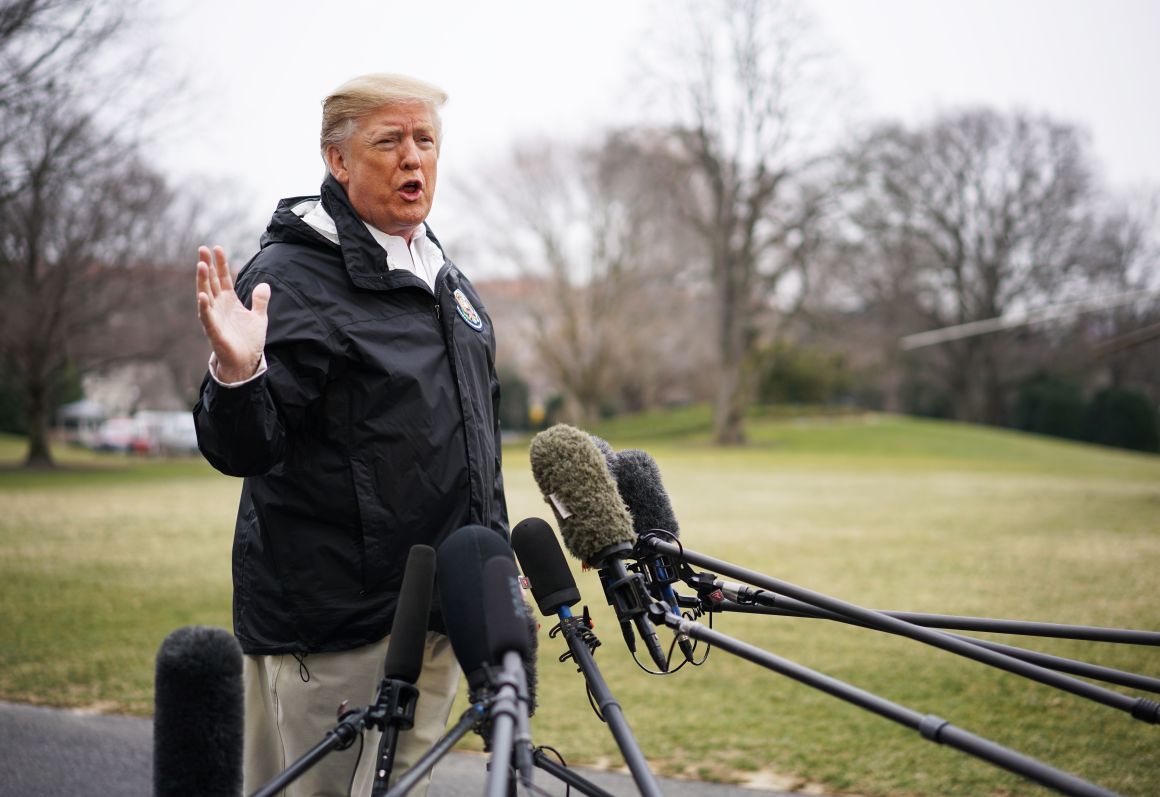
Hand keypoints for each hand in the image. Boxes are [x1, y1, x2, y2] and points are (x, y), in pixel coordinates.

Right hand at [196, 245, 269, 382]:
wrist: (245, 362)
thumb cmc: (249, 340)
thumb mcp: (259, 317)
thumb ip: (260, 301)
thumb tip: (264, 285)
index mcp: (229, 301)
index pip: (224, 278)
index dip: (221, 264)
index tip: (218, 248)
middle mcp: (219, 306)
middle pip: (212, 282)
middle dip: (208, 266)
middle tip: (203, 248)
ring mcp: (215, 317)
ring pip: (206, 295)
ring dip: (203, 281)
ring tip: (201, 265)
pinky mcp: (213, 331)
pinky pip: (207, 317)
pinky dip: (204, 307)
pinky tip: (202, 296)